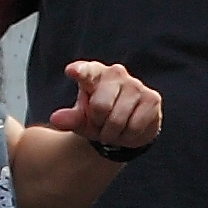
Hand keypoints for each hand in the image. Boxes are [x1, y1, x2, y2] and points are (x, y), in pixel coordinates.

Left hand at [44, 58, 160, 153]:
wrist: (125, 127)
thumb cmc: (98, 117)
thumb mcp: (80, 119)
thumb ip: (68, 118)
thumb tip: (55, 119)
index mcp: (94, 73)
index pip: (86, 71)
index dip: (80, 72)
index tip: (72, 71)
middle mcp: (115, 73)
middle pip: (100, 106)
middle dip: (98, 124)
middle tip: (101, 124)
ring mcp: (135, 85)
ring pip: (118, 120)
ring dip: (113, 133)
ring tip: (114, 128)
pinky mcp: (152, 98)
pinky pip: (134, 126)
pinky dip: (128, 136)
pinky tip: (129, 129)